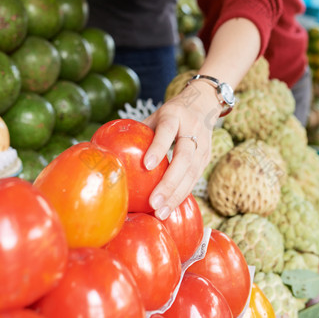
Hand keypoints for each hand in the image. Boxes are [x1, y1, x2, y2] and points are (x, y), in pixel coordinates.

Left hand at [142, 83, 221, 219]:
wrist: (203, 104)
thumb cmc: (170, 113)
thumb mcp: (156, 115)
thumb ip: (140, 131)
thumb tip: (111, 151)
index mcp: (175, 115)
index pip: (166, 131)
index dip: (158, 147)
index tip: (147, 165)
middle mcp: (192, 129)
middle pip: (184, 157)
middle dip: (170, 182)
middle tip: (154, 202)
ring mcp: (203, 145)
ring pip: (192, 172)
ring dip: (176, 195)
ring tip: (161, 212)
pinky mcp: (207, 158)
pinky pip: (194, 179)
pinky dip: (182, 194)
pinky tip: (170, 208)